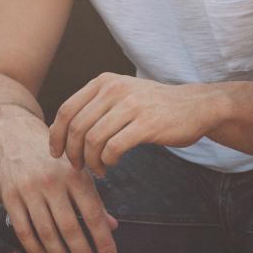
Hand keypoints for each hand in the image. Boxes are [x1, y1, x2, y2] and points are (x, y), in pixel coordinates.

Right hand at [0, 114, 118, 252]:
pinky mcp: (10, 197)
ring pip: (46, 233)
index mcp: (74, 174)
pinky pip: (23, 230)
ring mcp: (28, 190)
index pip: (92, 213)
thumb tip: (112, 227)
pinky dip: (35, 249)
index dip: (102, 239)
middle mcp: (51, 182)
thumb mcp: (77, 170)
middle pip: (70, 227)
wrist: (15, 133)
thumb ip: (94, 199)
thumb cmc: (53, 156)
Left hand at [48, 73, 230, 176]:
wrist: (196, 106)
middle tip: (77, 167)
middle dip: (72, 152)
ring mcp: (131, 105)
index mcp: (104, 82)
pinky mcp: (146, 123)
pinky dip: (107, 161)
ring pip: (93, 139)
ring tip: (97, 169)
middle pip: (77, 127)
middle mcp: (114, 89)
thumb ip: (94, 107)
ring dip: (90, 161)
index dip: (56, 135)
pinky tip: (111, 165)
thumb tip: (61, 130)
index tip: (57, 153)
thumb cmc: (154, 106)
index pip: (67, 110)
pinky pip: (113, 147)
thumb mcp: (121, 96)